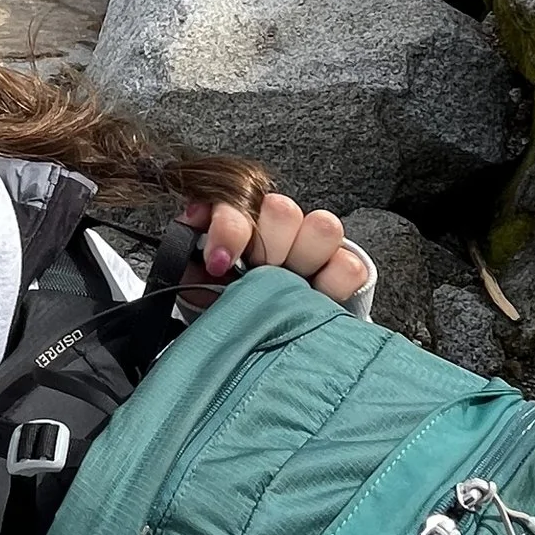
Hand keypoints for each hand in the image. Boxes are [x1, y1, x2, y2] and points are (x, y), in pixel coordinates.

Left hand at [187, 191, 370, 304]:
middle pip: (283, 209)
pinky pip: (349, 266)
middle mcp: (281, 224)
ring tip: (286, 286)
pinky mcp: (345, 269)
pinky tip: (314, 297)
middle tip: (256, 275)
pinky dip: (332, 283)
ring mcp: (316, 245)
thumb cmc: (227, 298)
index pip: (237, 201)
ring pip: (323, 226)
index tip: (218, 262)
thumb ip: (188, 256)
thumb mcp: (198, 280)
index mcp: (243, 219)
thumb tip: (184, 238)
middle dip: (266, 246)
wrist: (260, 333)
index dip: (229, 228)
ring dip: (302, 258)